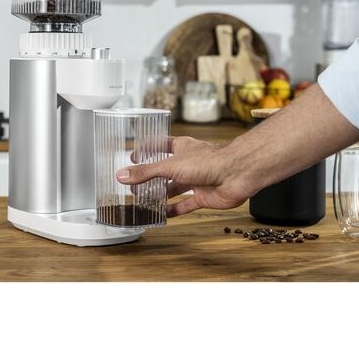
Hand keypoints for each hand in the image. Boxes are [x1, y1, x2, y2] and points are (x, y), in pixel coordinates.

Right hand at [115, 136, 254, 217]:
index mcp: (182, 148)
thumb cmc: (209, 161)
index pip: (161, 145)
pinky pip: (186, 204)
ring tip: (144, 201)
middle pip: (166, 170)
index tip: (134, 157)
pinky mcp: (204, 196)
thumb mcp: (169, 166)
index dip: (148, 150)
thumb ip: (145, 172)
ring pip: (175, 188)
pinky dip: (175, 210)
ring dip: (161, 195)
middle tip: (135, 185)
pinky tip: (164, 215)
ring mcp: (196, 180)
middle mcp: (189, 163)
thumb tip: (122, 175)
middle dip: (151, 178)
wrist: (236, 174)